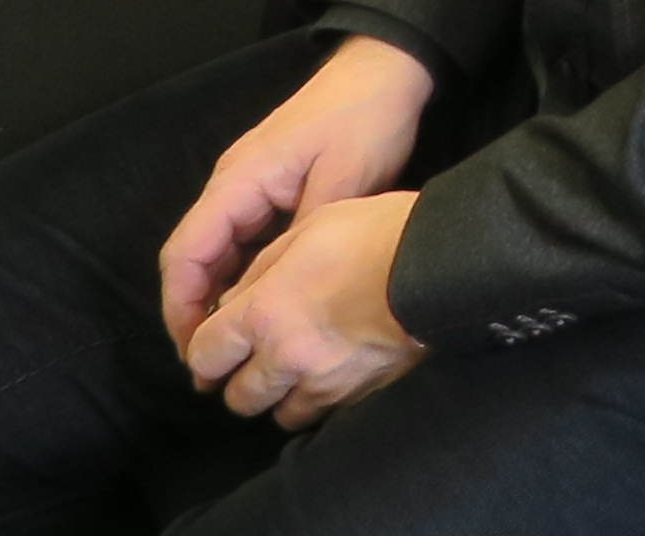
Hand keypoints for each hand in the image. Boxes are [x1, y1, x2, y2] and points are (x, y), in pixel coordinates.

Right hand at [162, 34, 438, 388]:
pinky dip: (243, 274)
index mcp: (239, 181)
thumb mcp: (343, 181)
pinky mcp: (272, 186)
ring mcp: (250, 184)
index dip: (180, 309)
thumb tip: (275, 293)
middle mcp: (233, 184)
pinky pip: (243, 239)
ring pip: (217, 251)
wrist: (386, 68)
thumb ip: (305, 237)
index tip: (193, 354)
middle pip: (193, 257)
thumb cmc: (365, 119)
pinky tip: (262, 305)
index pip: (185, 254)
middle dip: (194, 313)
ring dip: (218, 297)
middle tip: (212, 366)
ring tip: (236, 347)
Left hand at [186, 194, 426, 427]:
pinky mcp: (359, 395)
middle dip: (238, 382)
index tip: (213, 348)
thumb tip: (232, 302)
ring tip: (293, 372)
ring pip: (280, 415)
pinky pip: (323, 414)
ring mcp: (325, 382)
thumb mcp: (308, 229)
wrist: (440, 264)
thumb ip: (261, 270)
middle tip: (252, 362)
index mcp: (265, 312)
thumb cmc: (374, 233)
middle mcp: (286, 357)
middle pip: (238, 398)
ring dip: (279, 397)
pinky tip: (329, 375)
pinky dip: (317, 400)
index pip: (206, 356)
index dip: (204, 354)